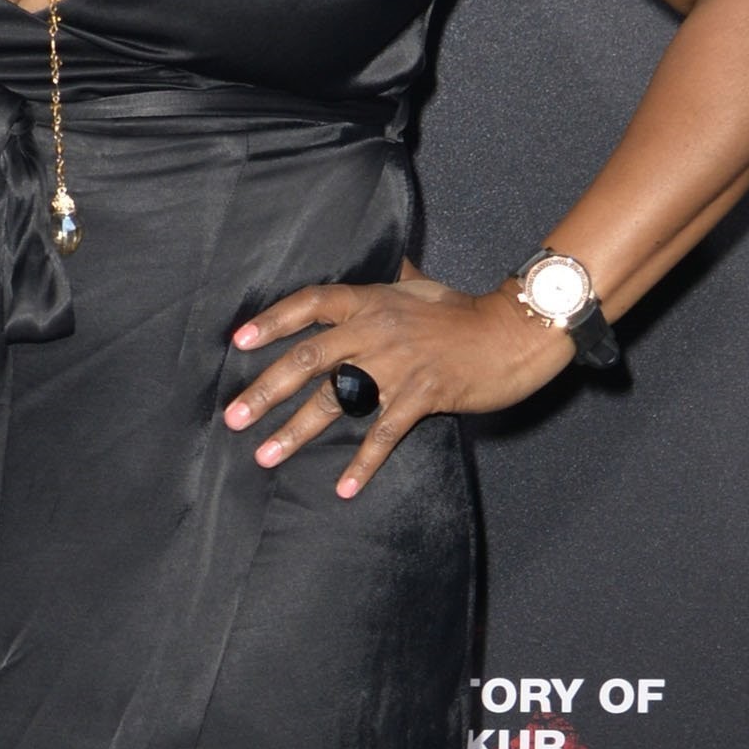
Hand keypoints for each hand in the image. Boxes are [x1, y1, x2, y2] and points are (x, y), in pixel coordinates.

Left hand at [224, 263, 575, 498]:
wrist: (513, 332)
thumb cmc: (465, 311)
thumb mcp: (421, 284)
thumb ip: (391, 277)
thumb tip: (379, 260)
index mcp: (372, 301)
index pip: (311, 305)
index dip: (273, 321)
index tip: (239, 341)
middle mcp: (377, 330)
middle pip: (309, 359)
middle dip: (266, 390)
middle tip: (234, 416)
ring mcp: (399, 364)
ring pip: (336, 400)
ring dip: (297, 431)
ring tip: (266, 456)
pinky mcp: (423, 395)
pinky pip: (384, 433)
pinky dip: (363, 463)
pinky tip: (343, 488)